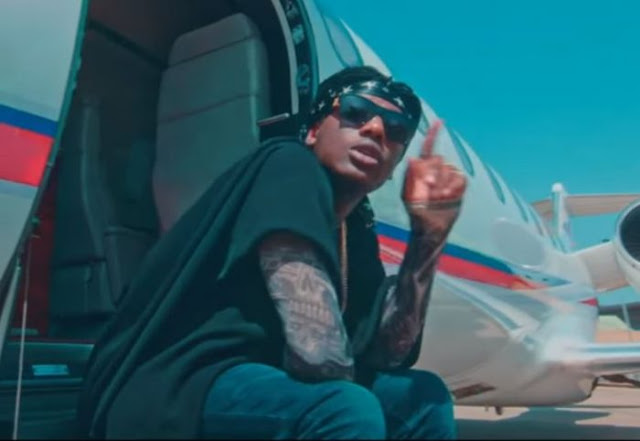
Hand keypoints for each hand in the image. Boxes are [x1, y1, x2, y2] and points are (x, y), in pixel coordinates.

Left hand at [402, 119, 466, 236]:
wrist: (430, 229)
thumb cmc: (416, 213)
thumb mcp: (408, 196)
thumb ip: (410, 177)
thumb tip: (413, 158)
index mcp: (423, 171)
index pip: (429, 149)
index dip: (434, 135)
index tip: (440, 122)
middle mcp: (437, 172)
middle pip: (439, 160)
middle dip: (434, 173)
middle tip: (429, 187)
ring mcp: (449, 179)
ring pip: (450, 170)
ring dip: (443, 184)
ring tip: (437, 198)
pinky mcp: (459, 188)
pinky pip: (461, 179)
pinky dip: (454, 187)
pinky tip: (447, 197)